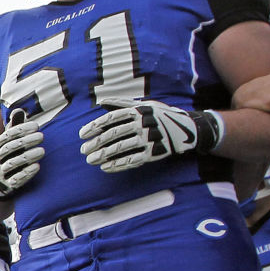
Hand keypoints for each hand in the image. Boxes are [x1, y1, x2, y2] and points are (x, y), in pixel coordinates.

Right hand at [0, 110, 43, 198]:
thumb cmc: (7, 156)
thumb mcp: (7, 142)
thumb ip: (14, 127)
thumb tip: (18, 110)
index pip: (7, 136)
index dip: (21, 129)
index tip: (36, 126)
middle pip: (10, 148)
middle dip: (26, 141)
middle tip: (41, 136)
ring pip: (12, 163)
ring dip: (28, 156)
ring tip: (42, 151)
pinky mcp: (6, 184)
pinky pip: (15, 179)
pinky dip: (26, 173)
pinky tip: (37, 167)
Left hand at [78, 99, 221, 172]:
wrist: (187, 128)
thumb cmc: (160, 115)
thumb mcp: (145, 105)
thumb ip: (122, 103)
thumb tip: (101, 102)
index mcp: (138, 110)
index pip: (111, 118)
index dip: (94, 126)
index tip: (81, 134)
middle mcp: (143, 124)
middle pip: (114, 134)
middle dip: (96, 143)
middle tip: (83, 150)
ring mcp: (149, 139)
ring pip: (121, 148)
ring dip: (103, 155)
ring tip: (90, 160)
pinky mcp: (154, 153)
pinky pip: (132, 160)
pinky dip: (118, 165)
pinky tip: (105, 168)